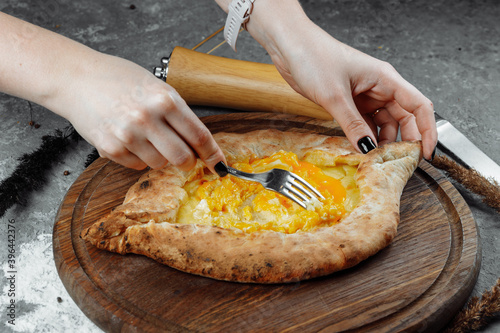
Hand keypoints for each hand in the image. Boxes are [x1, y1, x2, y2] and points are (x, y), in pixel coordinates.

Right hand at [55, 53, 224, 171]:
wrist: (77, 79)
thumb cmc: (120, 79)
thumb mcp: (157, 87)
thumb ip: (178, 114)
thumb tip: (198, 144)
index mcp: (165, 100)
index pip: (199, 135)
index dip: (213, 154)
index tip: (220, 166)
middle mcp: (148, 118)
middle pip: (183, 158)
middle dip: (188, 161)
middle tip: (185, 157)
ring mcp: (128, 135)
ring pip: (160, 164)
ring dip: (160, 157)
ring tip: (146, 136)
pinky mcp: (110, 148)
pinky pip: (137, 165)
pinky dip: (139, 157)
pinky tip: (129, 139)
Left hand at [243, 1, 436, 159]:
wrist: (290, 47)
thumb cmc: (314, 57)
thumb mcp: (335, 96)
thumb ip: (353, 125)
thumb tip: (368, 149)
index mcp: (385, 79)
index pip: (419, 105)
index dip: (427, 130)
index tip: (426, 153)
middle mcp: (379, 87)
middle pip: (403, 117)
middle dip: (403, 141)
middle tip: (398, 163)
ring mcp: (364, 95)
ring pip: (383, 123)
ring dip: (382, 141)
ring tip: (376, 160)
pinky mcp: (349, 102)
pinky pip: (364, 123)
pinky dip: (365, 137)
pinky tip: (361, 149)